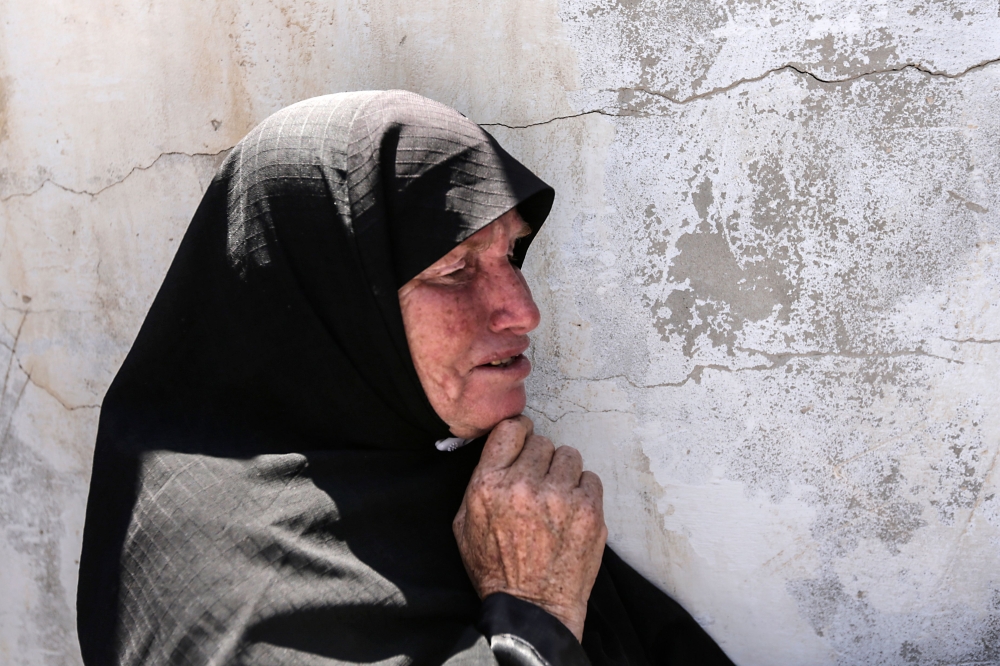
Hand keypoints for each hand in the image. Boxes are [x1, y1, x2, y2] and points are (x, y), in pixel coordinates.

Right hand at [453, 416, 606, 640]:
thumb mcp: (464, 525)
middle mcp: (523, 485)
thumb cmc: (496, 570)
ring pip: (569, 455)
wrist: (531, 609)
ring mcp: (560, 497)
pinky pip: (590, 478)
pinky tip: (572, 512)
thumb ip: (479, 483)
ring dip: (563, 473)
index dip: (520, 433)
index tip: (525, 442)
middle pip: (542, 442)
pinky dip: (583, 491)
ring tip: (557, 499)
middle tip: (538, 484)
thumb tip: (497, 451)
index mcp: (489, 485)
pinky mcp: (589, 511)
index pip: (510, 429)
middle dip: (540, 461)